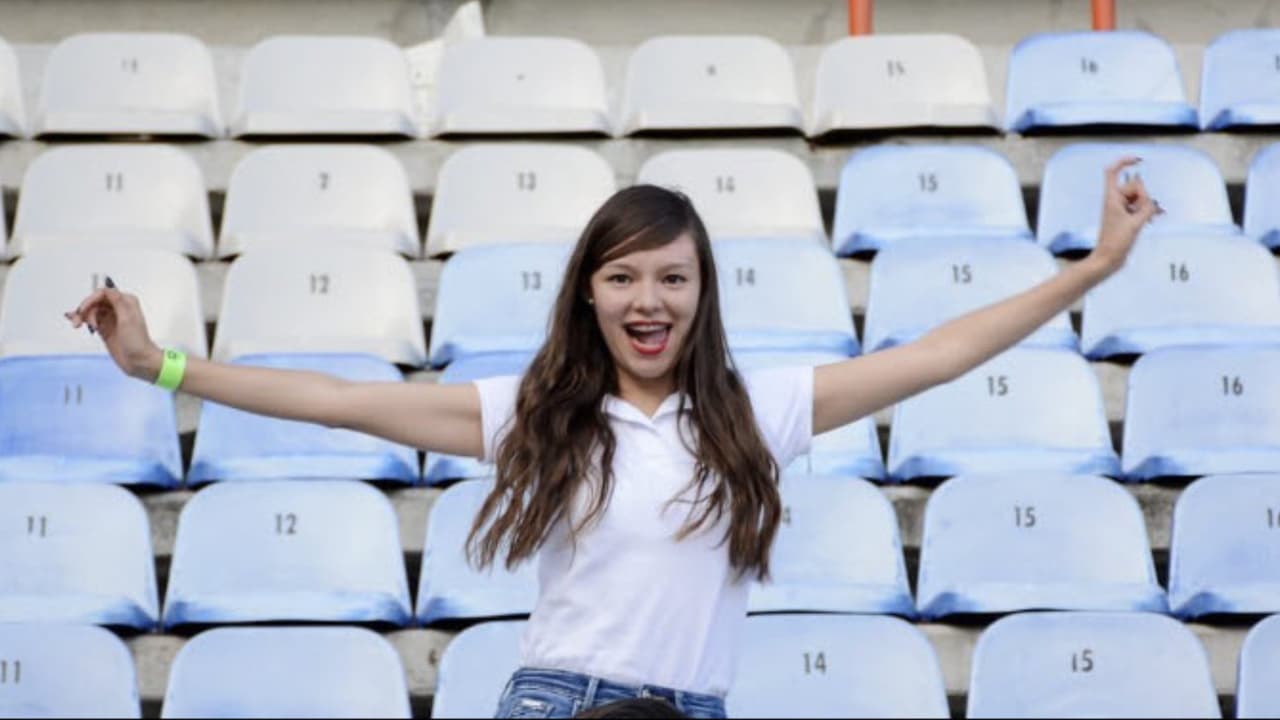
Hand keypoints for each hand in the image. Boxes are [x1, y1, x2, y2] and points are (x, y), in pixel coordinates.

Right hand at [65, 279, 162, 380]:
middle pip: (95, 301)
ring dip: (81, 315)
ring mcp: (111, 318)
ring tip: (76, 325)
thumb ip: (118, 302)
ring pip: (91, 310)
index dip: (91, 299)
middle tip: (79, 321)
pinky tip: (75, 322)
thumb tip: (108, 288)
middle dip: (85, 309)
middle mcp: (118, 308)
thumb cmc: (137, 341)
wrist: (139, 361)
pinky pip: (90, 320)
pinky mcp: (105, 329)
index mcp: (126, 302)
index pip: (104, 293)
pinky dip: (82, 320)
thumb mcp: (128, 319)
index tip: (83, 310)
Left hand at [1089, 156, 1161, 275]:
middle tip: (1142, 213)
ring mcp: (1120, 209)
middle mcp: (1114, 200)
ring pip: (1139, 198)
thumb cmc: (1116, 242)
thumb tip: (1151, 200)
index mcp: (1111, 197)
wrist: (1109, 259)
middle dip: (1143, 196)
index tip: (1138, 160)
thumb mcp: (1135, 223)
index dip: (1123, 162)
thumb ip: (1145, 207)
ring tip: (1149, 219)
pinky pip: (1139, 207)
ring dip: (1147, 205)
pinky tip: (1155, 217)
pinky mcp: (1125, 217)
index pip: (1112, 172)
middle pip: (1134, 186)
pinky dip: (1147, 211)